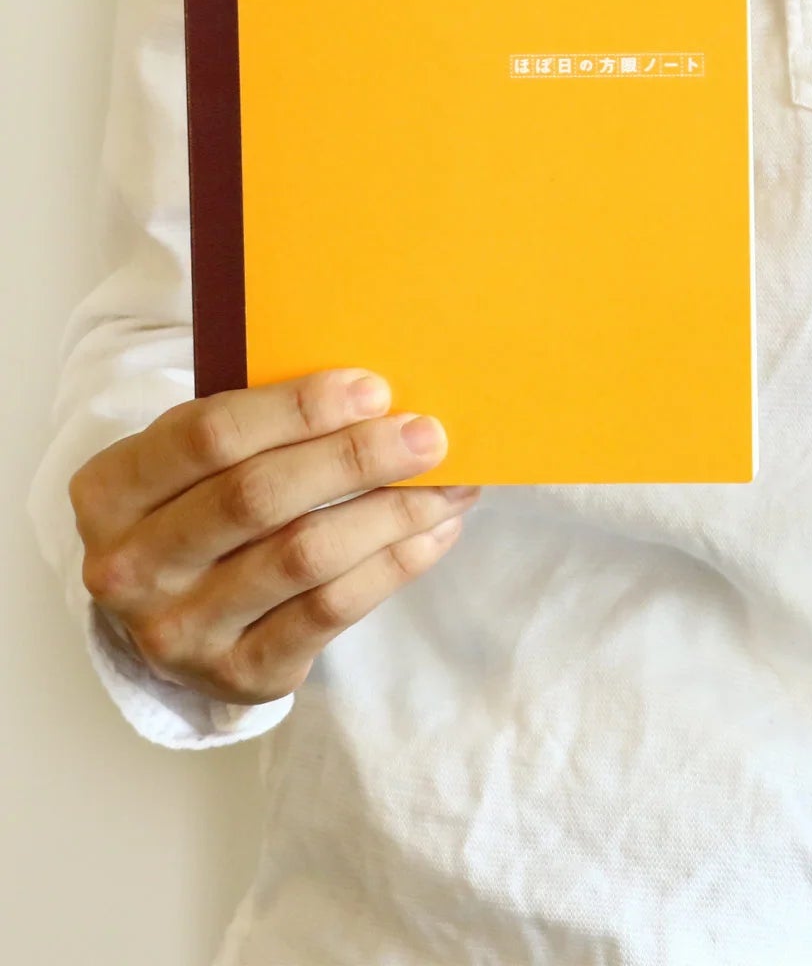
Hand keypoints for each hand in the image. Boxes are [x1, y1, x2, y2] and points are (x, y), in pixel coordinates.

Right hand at [68, 368, 481, 707]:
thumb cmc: (203, 504)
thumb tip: (382, 398)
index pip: (209, 435)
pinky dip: (395, 564)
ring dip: (392, 512)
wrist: (174, 611)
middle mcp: (133, 567)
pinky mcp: (239, 672)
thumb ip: (263, 425)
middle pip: (259, 496)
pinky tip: (433, 531)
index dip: (298, 408)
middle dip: (356, 458)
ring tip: (450, 483)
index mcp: (112, 490)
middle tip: (428, 436)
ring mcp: (180, 630)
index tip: (375, 389)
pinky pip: (332, 610)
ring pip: (305, 555)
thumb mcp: (199, 458)